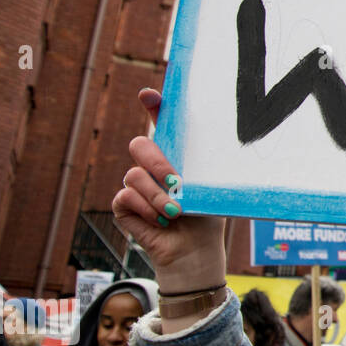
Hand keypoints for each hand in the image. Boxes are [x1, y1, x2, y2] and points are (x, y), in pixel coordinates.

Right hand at [112, 88, 227, 295]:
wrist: (194, 251)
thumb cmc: (206, 216)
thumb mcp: (210, 187)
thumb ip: (205, 169)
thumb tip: (221, 151)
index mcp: (175, 155)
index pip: (160, 123)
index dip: (153, 105)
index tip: (149, 94)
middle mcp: (152, 166)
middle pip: (139, 145)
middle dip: (157, 163)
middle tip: (176, 182)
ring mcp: (136, 185)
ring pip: (132, 175)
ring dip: (156, 196)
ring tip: (175, 212)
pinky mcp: (124, 206)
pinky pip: (124, 198)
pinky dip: (145, 210)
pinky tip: (160, 221)